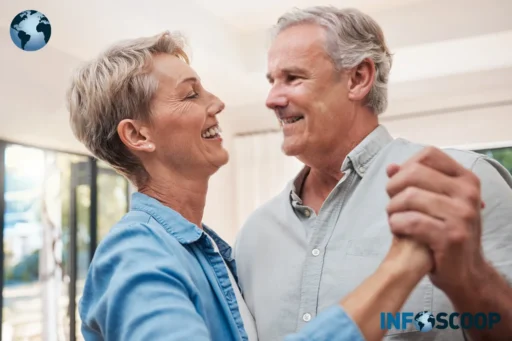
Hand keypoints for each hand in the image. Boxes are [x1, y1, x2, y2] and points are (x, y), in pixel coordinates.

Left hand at [385, 147, 486, 294]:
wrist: (466, 272)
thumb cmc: (446, 232)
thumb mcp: (436, 203)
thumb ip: (415, 183)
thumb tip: (390, 167)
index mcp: (466, 179)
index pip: (429, 154)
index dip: (406, 166)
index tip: (400, 184)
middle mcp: (468, 193)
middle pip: (414, 173)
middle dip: (393, 187)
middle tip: (392, 204)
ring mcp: (462, 214)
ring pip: (409, 197)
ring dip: (392, 209)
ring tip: (394, 218)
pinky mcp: (451, 236)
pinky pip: (411, 221)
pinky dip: (396, 224)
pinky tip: (398, 229)